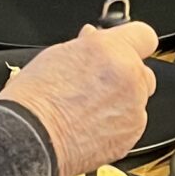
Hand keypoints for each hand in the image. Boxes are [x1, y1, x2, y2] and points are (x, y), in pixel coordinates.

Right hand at [0, 21, 156, 175]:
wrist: (30, 139)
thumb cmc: (35, 100)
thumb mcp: (56, 55)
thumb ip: (87, 45)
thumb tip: (94, 38)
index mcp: (111, 50)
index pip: (144, 36)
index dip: (132, 42)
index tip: (123, 49)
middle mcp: (129, 77)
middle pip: (142, 71)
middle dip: (125, 76)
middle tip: (96, 84)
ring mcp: (134, 108)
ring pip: (137, 100)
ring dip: (121, 102)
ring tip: (87, 110)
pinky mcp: (132, 134)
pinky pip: (131, 124)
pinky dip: (117, 125)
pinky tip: (90, 126)